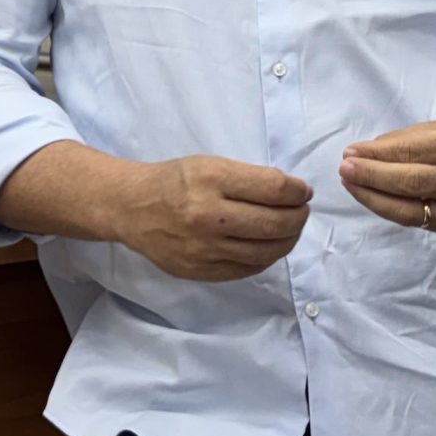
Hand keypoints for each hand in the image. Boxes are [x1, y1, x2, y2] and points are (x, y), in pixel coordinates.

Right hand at [113, 156, 311, 280]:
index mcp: (212, 179)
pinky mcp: (200, 271)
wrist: (132, 208)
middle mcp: (208, 215)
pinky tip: (269, 247)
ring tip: (290, 230)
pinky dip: (266, 258)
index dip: (298, 191)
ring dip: (288, 240)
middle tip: (302, 211)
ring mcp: (203, 249)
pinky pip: (247, 269)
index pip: (273, 188)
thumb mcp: (211, 164)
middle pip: (274, 223)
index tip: (303, 191)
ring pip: (265, 252)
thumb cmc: (176, 181)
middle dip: (299, 217)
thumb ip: (249, 178)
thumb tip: (292, 194)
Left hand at [340, 121, 435, 234]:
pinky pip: (414, 221)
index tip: (351, 152)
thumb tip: (365, 152)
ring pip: (409, 209)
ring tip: (351, 184)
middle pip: (412, 182)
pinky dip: (387, 209)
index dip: (379, 154)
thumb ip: (406, 140)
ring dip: (373, 197)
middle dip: (373, 176)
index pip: (414, 152)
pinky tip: (370, 197)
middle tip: (345, 168)